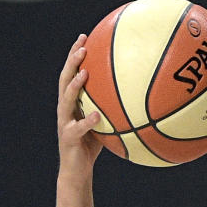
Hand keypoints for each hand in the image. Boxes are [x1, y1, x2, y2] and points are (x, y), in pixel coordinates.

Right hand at [57, 34, 102, 176]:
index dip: (76, 55)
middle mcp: (65, 108)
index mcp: (73, 102)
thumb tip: (141, 94)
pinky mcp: (68, 137)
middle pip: (64, 79)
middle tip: (82, 45)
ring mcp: (64, 121)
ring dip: (74, 85)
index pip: (72, 73)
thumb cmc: (93, 144)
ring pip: (65, 99)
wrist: (77, 170)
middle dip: (72, 60)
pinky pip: (79, 128)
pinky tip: (97, 115)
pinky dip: (88, 121)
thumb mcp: (107, 122)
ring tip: (84, 72)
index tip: (85, 36)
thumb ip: (115, 107)